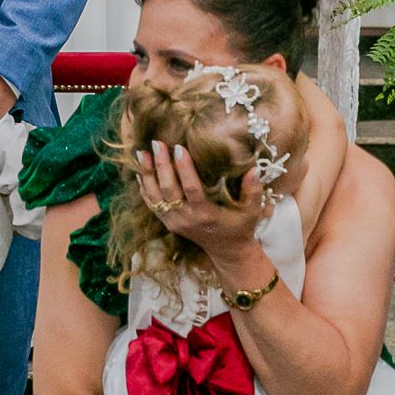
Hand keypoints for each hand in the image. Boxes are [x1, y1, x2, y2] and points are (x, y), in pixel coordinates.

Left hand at [139, 140, 263, 260]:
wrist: (227, 251)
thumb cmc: (241, 227)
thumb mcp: (252, 211)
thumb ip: (253, 190)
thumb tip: (253, 168)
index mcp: (206, 214)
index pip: (191, 189)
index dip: (184, 168)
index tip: (179, 148)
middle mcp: (186, 219)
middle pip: (168, 190)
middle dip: (161, 165)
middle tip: (156, 143)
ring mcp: (174, 222)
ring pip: (154, 197)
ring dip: (147, 174)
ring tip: (142, 153)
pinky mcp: (168, 223)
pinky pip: (151, 204)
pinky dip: (144, 187)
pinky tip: (140, 171)